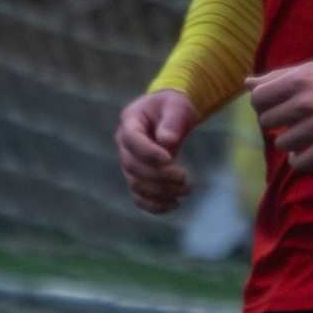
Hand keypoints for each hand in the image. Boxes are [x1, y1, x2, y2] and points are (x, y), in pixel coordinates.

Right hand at [114, 88, 198, 214]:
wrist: (169, 116)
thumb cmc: (173, 108)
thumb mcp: (177, 106)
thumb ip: (172, 120)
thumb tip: (167, 141)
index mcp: (130, 122)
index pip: (132, 140)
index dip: (148, 152)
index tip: (170, 159)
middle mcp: (125, 145)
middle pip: (134, 167)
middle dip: (160, 176)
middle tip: (185, 177)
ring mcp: (129, 164)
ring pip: (136, 185)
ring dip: (161, 192)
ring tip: (187, 189)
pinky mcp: (137, 178)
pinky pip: (139, 197)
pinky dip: (155, 206)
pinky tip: (175, 204)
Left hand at [248, 61, 312, 172]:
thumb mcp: (312, 70)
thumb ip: (278, 77)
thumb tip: (248, 83)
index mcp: (299, 80)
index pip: (258, 99)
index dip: (262, 105)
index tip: (275, 108)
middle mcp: (306, 102)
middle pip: (266, 122)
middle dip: (275, 123)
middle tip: (290, 122)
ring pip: (281, 143)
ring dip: (289, 141)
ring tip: (302, 135)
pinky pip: (299, 162)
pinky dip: (299, 160)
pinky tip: (305, 152)